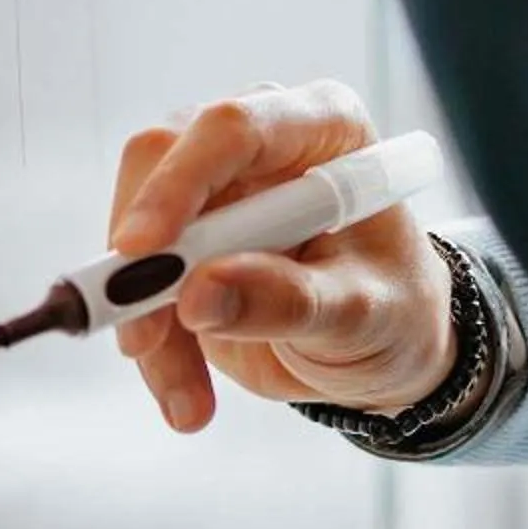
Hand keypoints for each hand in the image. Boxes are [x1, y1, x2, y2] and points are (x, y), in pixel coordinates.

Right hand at [107, 79, 454, 431]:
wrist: (384, 343)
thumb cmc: (393, 310)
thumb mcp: (362, 316)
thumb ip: (290, 301)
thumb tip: (202, 292)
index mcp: (325, 127)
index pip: (235, 128)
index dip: (179, 183)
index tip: (141, 250)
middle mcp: (263, 139)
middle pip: (159, 163)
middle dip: (143, 260)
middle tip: (145, 341)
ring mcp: (216, 183)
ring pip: (133, 230)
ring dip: (145, 320)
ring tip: (191, 401)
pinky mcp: (184, 236)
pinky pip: (135, 281)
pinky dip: (152, 344)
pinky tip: (188, 394)